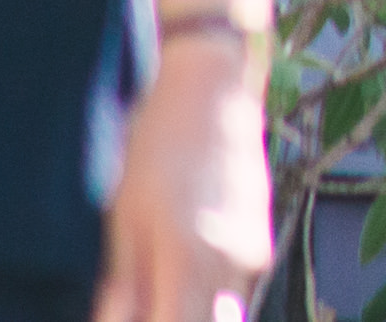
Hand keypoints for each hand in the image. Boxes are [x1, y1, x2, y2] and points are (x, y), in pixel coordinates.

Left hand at [94, 32, 272, 321]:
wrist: (213, 87)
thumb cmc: (160, 144)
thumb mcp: (125, 217)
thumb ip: (124, 286)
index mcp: (190, 260)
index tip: (130, 317)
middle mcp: (232, 264)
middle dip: (173, 317)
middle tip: (144, 302)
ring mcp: (254, 253)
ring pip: (223, 315)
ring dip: (188, 308)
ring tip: (157, 287)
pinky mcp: (262, 241)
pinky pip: (234, 290)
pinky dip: (206, 294)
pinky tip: (181, 268)